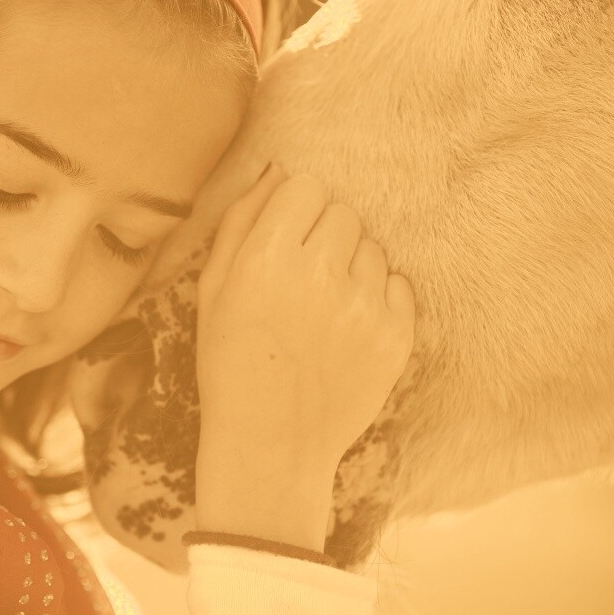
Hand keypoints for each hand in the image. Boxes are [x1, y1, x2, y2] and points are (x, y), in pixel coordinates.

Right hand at [194, 163, 415, 472]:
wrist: (271, 444)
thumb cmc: (231, 360)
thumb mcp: (214, 287)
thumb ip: (243, 220)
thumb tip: (277, 170)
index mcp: (268, 257)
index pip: (306, 187)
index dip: (295, 212)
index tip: (285, 241)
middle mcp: (320, 274)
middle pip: (344, 212)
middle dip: (324, 235)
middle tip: (303, 278)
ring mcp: (364, 306)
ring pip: (373, 248)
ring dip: (352, 266)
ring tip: (324, 308)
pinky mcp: (395, 336)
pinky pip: (399, 285)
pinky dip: (378, 299)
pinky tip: (348, 327)